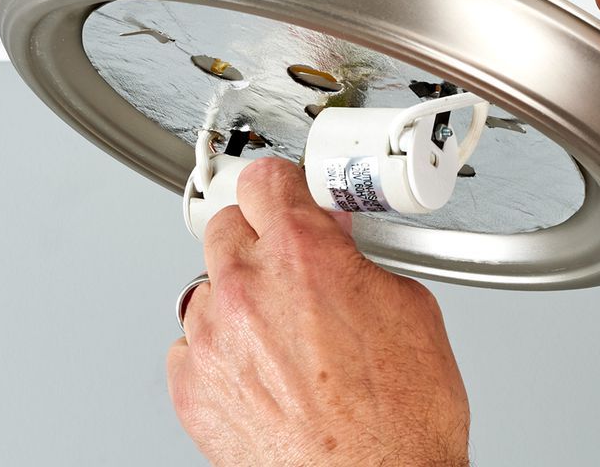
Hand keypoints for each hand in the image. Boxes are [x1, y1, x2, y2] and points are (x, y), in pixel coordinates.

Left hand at [167, 158, 470, 466]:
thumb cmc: (400, 420)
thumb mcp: (410, 308)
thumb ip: (360, 262)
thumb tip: (341, 249)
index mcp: (302, 254)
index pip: (265, 180)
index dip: (283, 188)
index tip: (287, 197)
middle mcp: (247, 288)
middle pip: (227, 228)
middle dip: (260, 241)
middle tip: (290, 268)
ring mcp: (212, 340)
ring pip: (207, 290)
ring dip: (238, 302)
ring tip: (283, 338)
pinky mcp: (192, 390)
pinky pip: (190, 349)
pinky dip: (219, 355)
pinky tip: (260, 374)